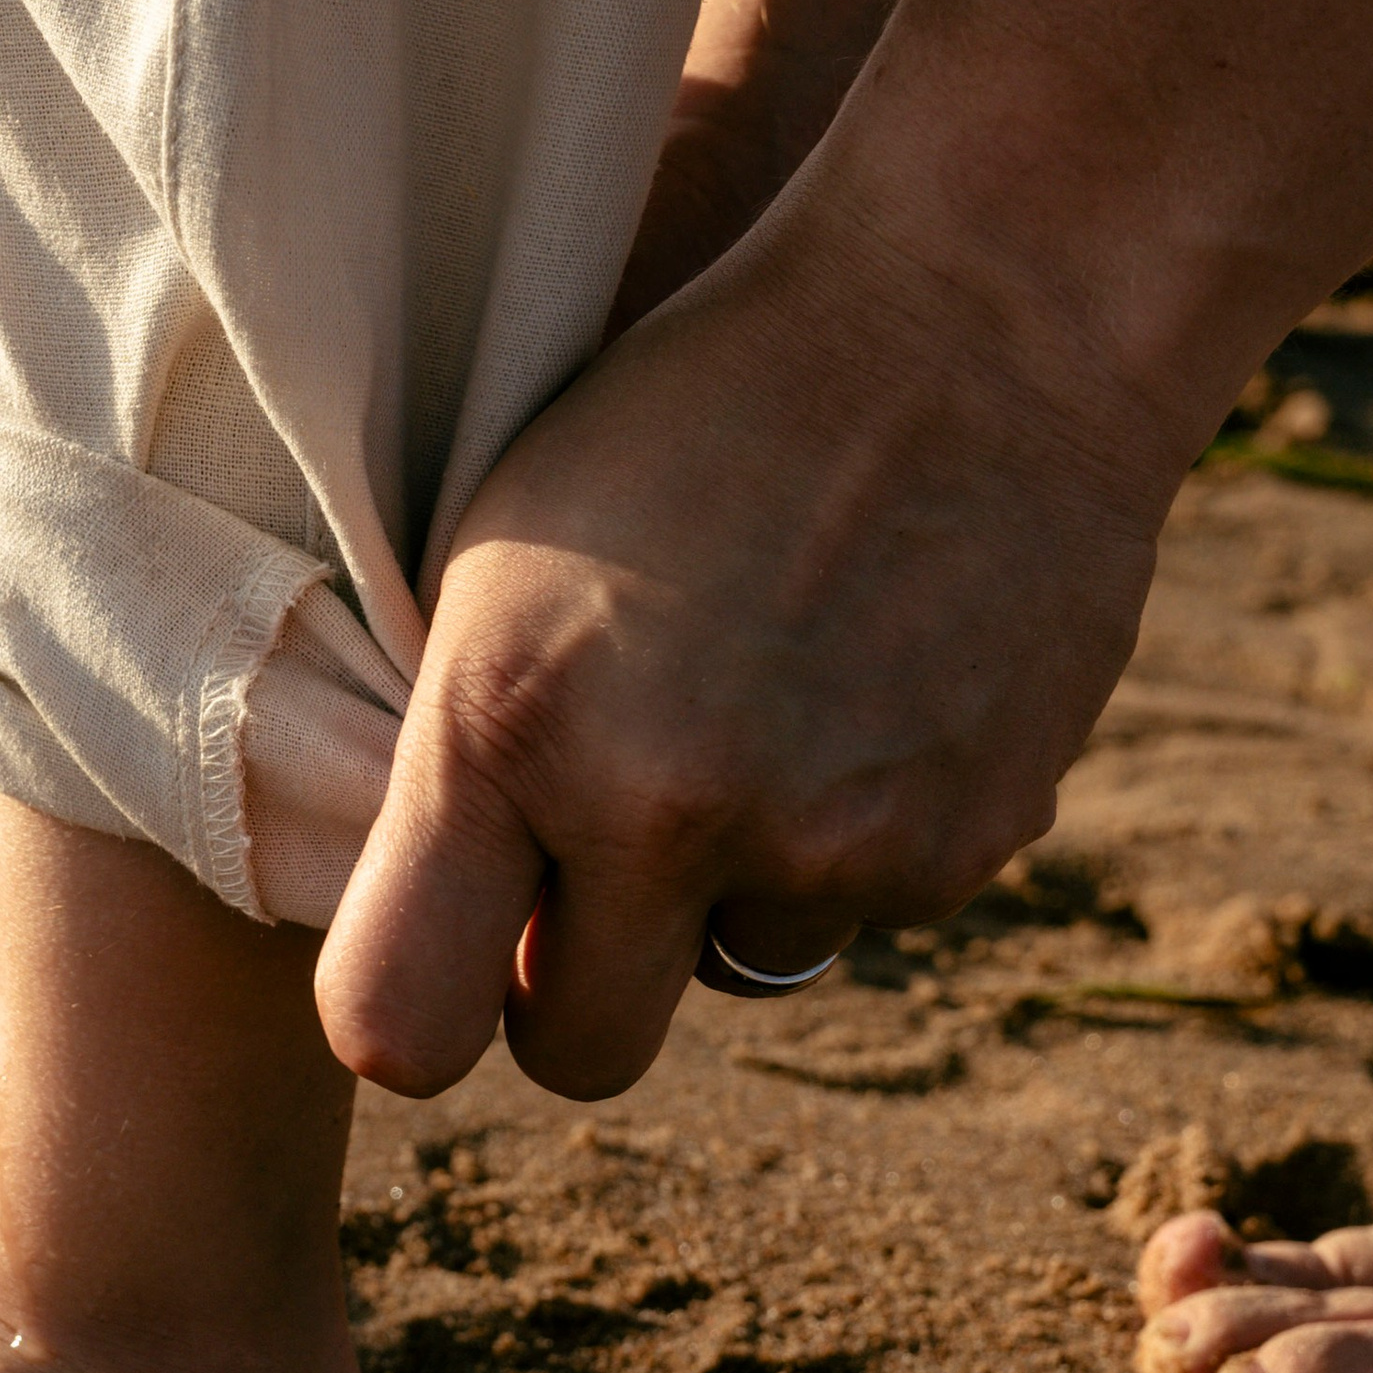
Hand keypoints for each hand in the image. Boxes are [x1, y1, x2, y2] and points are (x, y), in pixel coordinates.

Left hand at [315, 185, 1172, 1099]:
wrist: (975, 317)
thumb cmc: (698, 408)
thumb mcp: (505, 550)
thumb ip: (466, 757)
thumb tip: (458, 936)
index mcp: (506, 721)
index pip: (397, 1026)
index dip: (412, 1019)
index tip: (439, 970)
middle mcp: (662, 808)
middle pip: (575, 1055)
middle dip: (575, 987)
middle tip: (599, 859)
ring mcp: (825, 843)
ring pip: (733, 967)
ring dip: (731, 884)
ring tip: (763, 697)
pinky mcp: (960, 850)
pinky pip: (864, 907)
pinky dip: (855, 833)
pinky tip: (869, 683)